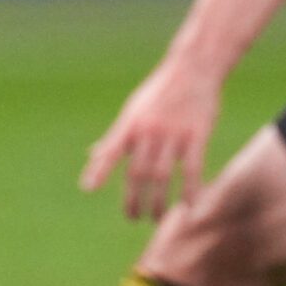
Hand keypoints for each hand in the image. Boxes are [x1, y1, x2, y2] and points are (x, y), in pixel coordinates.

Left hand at [81, 53, 220, 218]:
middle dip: (133, 199)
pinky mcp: (197, 135)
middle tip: (133, 217)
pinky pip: (192, 169)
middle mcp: (149, 129)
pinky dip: (190, 190)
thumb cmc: (160, 91)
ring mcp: (173, 133)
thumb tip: (91, 155)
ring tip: (157, 218)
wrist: (193, 67)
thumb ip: (115, 136)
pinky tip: (189, 206)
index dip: (100, 169)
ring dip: (159, 201)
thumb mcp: (133, 110)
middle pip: (137, 171)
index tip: (88, 188)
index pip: (111, 149)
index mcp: (131, 123)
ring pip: (161, 175)